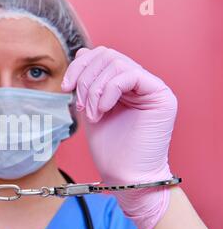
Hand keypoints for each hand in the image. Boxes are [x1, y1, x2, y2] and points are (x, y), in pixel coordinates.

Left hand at [62, 46, 177, 228]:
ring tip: (92, 114)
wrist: (125, 175)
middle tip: (79, 104)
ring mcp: (151, 87)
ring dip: (94, 90)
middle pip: (107, 55)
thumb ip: (87, 83)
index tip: (65, 88)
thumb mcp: (90, 108)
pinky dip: (108, 91)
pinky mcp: (161, 96)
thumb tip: (82, 52)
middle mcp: (139, 82)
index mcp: (123, 84)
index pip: (100, 56)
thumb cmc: (109, 148)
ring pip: (116, 63)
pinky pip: (130, 76)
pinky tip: (102, 111)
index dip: (79, 66)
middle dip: (85, 78)